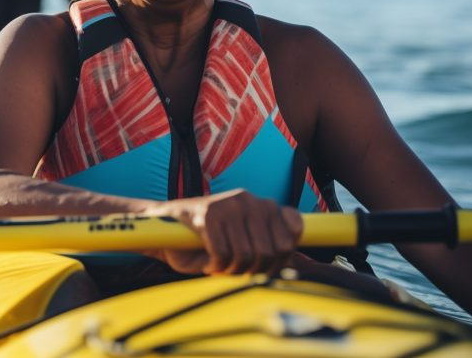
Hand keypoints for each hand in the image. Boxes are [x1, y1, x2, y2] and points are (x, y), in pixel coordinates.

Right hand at [145, 189, 302, 275]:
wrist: (162, 229)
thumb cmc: (208, 241)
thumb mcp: (246, 243)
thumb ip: (274, 249)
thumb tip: (309, 264)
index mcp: (262, 204)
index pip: (294, 228)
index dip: (284, 255)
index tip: (268, 264)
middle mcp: (248, 199)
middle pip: (272, 249)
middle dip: (257, 269)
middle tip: (239, 271)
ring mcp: (227, 205)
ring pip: (248, 254)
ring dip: (233, 270)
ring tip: (221, 266)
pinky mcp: (206, 215)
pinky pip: (223, 253)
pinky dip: (216, 266)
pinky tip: (208, 262)